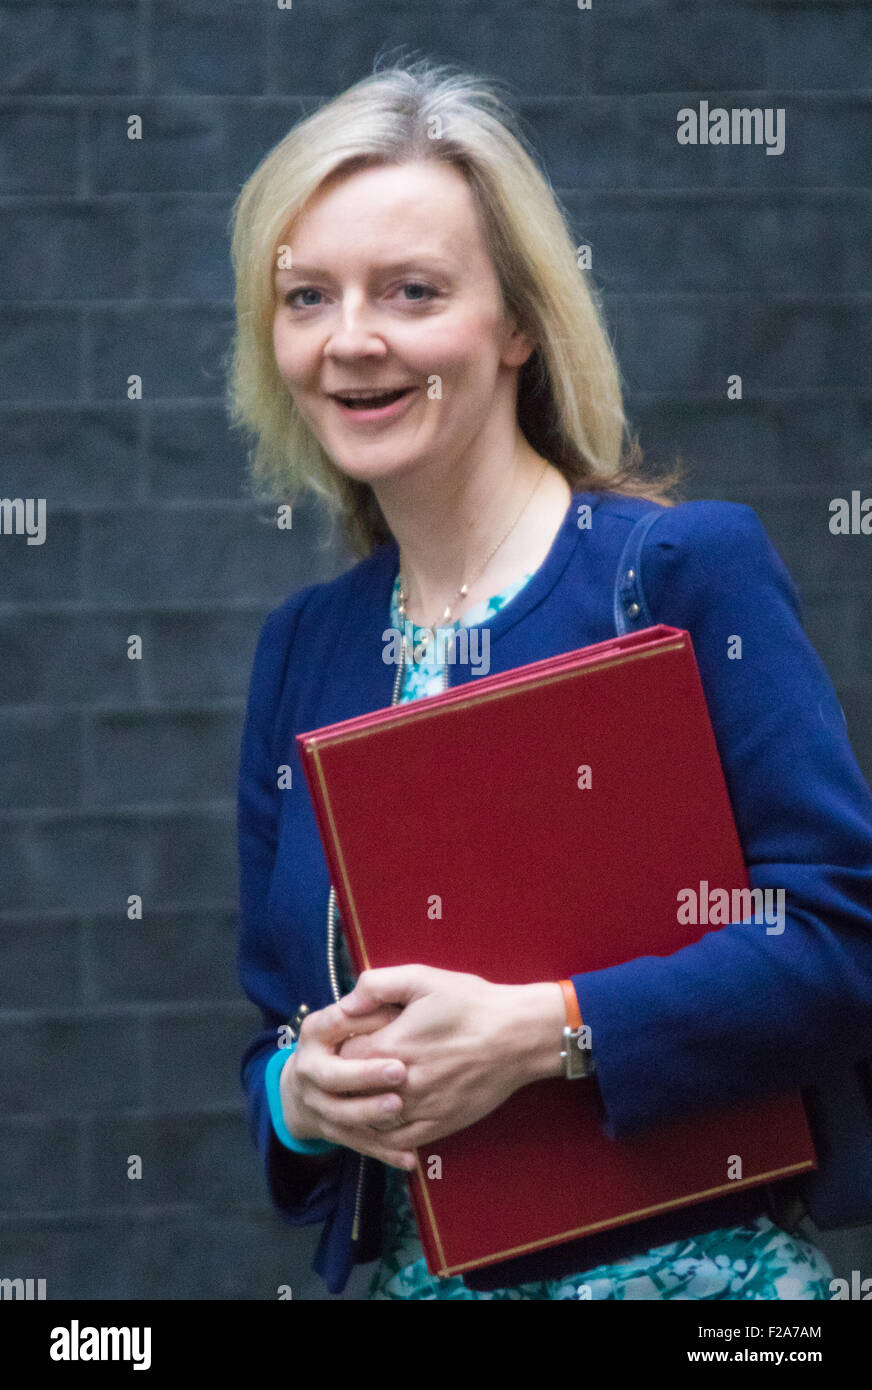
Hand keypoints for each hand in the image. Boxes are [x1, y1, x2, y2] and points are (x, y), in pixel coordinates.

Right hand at [280, 998, 415, 1169]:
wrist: (304, 1082)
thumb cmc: (344, 1036)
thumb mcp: (350, 1013)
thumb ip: (370, 1003)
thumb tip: (392, 1009)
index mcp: (315, 1034)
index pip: (331, 1024)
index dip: (357, 1024)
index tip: (391, 1021)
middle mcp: (309, 1071)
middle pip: (331, 1077)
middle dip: (363, 1075)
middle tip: (399, 1071)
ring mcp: (318, 1106)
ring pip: (341, 1116)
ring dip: (369, 1114)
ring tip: (398, 1108)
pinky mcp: (333, 1131)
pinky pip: (358, 1144)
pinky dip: (383, 1152)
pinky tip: (408, 1157)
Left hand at [335, 965, 564, 1150]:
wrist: (519, 1036)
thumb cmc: (472, 1003)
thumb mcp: (424, 979)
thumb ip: (378, 985)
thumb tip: (346, 1002)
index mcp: (394, 1046)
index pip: (343, 1056)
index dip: (340, 1046)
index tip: (345, 1038)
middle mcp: (403, 1084)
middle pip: (353, 1092)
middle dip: (347, 1079)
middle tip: (349, 1067)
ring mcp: (421, 1109)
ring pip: (371, 1120)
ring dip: (361, 1108)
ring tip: (361, 1092)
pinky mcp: (439, 1125)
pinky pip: (398, 1141)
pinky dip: (383, 1134)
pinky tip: (382, 1118)